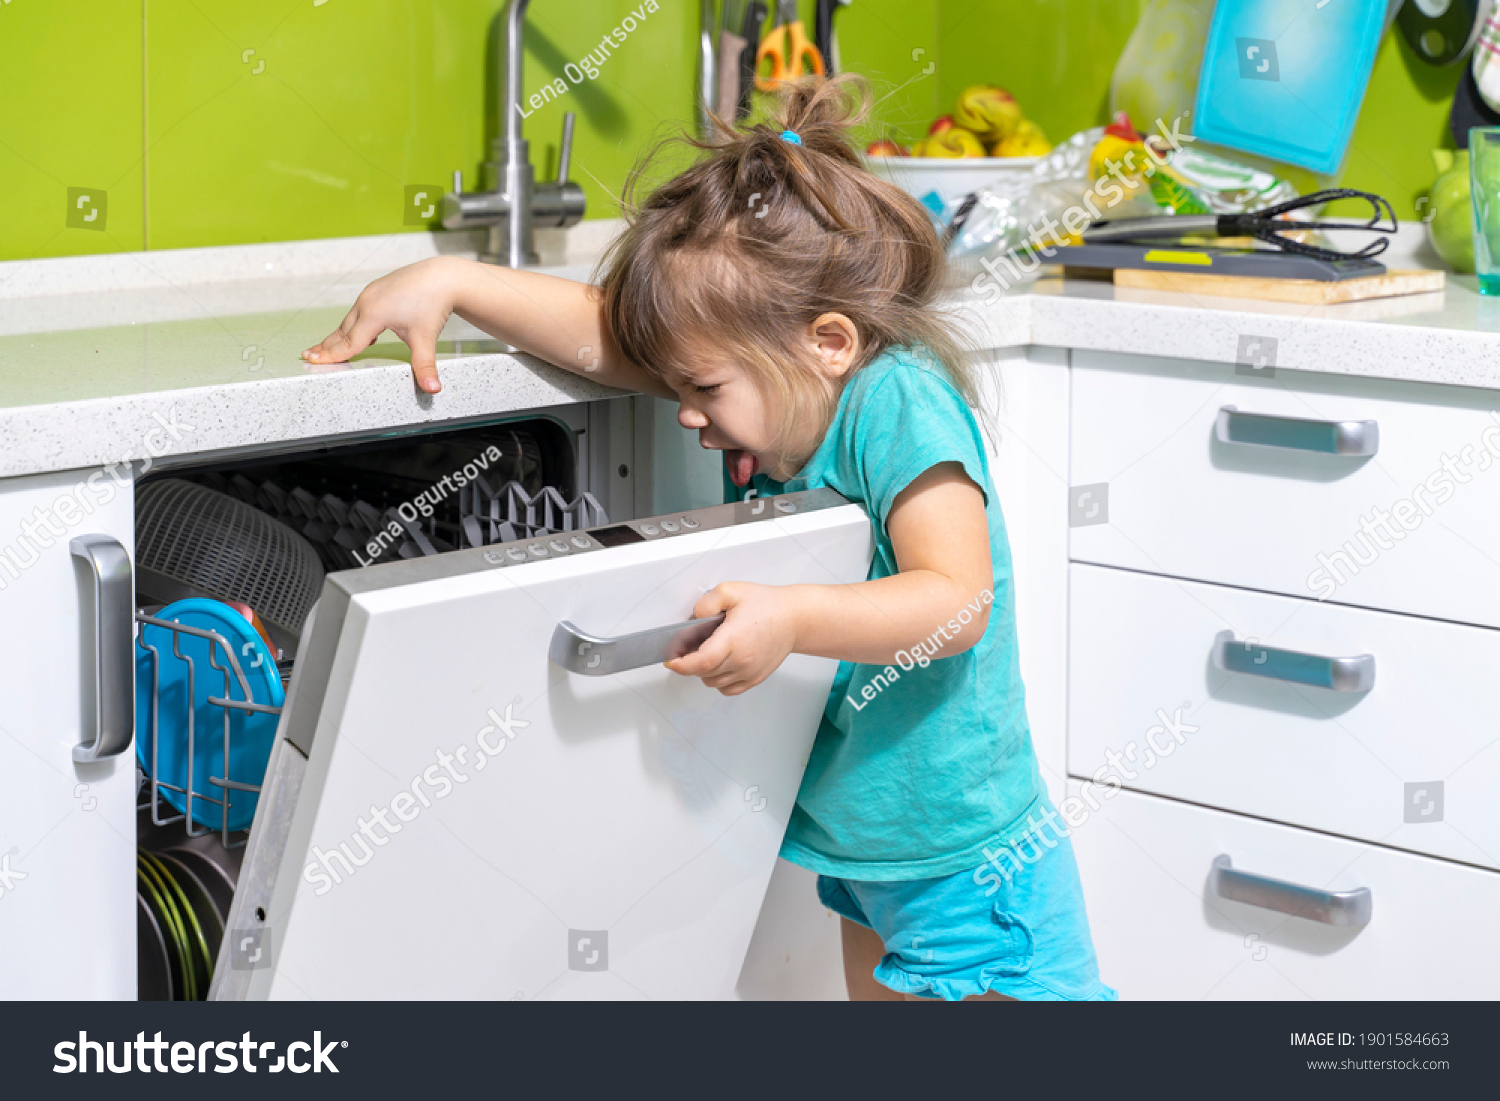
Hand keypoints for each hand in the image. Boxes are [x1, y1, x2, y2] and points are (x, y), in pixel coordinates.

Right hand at [302, 257, 460, 392]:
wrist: (444, 276)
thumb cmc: (433, 304)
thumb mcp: (426, 338)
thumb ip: (425, 366)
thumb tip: (433, 389)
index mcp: (374, 314)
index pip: (348, 342)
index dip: (331, 355)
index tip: (313, 362)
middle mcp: (367, 302)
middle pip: (343, 331)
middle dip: (325, 346)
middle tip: (307, 356)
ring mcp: (371, 294)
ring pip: (350, 320)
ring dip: (337, 335)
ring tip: (323, 347)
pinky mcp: (377, 290)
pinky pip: (359, 311)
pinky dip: (352, 324)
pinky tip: (357, 335)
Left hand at [664, 582, 800, 695]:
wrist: (794, 619)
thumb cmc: (767, 605)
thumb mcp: (732, 590)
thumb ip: (707, 602)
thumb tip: (693, 617)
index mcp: (734, 639)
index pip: (700, 662)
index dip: (681, 664)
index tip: (671, 659)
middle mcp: (742, 660)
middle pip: (703, 672)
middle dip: (690, 662)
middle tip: (689, 646)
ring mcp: (749, 673)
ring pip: (713, 682)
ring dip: (704, 671)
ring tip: (708, 652)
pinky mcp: (755, 679)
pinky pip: (727, 689)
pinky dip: (718, 680)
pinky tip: (720, 664)